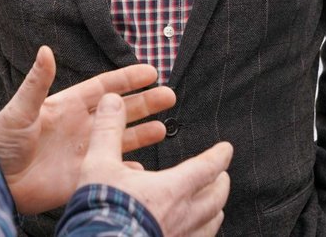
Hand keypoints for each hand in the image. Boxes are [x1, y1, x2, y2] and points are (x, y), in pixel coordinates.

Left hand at [0, 46, 175, 214]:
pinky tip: (144, 169)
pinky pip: (113, 170)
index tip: (151, 72)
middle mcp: (81, 126)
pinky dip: (129, 170)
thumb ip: (37, 82)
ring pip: (122, 138)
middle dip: (146, 103)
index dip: (128, 79)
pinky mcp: (84, 175)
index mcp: (68, 105)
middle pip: (121, 111)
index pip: (105, 88)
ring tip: (165, 127)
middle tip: (169, 95)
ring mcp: (85, 151)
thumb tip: (45, 50)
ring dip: (143, 133)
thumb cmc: (2, 141)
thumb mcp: (20, 109)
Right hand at [79, 93, 232, 236]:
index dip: (219, 156)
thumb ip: (107, 131)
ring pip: (210, 225)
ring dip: (214, 211)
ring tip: (214, 207)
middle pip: (215, 198)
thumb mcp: (99, 164)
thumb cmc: (103, 210)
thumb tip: (112, 102)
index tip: (226, 149)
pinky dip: (200, 233)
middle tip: (222, 176)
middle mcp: (182, 216)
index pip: (206, 168)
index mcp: (172, 189)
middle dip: (221, 184)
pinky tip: (192, 232)